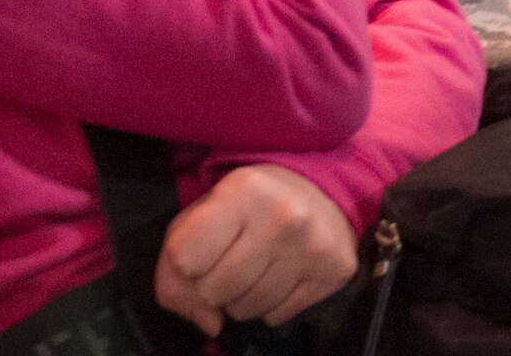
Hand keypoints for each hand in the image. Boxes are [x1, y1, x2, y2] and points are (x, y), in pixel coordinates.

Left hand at [153, 164, 357, 336]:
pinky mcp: (333, 271)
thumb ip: (176, 266)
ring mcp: (312, 246)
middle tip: (229, 261)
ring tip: (254, 269)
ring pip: (246, 310)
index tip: (203, 250)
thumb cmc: (251, 203)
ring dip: (240, 299)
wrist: (321, 188)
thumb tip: (205, 322)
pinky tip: (278, 275)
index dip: (186, 264)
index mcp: (243, 190)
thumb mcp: (204, 212)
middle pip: (214, 290)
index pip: (184, 259)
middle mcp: (282, 216)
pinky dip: (269, 306)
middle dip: (212, 286)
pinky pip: (277, 317)